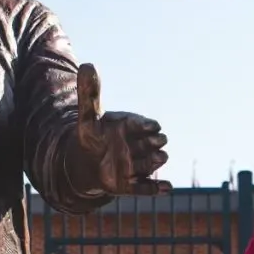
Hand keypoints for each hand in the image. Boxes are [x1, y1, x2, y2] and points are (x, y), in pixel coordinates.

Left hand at [71, 65, 170, 196]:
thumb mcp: (87, 117)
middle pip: (150, 144)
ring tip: (159, 158)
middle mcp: (136, 146)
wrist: (85, 164)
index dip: (145, 125)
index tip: (152, 125)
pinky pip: (145, 188)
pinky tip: (167, 188)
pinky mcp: (130, 184)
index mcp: (128, 127)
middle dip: (154, 142)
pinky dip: (156, 189)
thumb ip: (89, 94)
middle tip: (158, 140)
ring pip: (149, 164)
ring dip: (154, 162)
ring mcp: (135, 165)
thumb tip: (88, 65)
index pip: (140, 124)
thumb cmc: (91, 137)